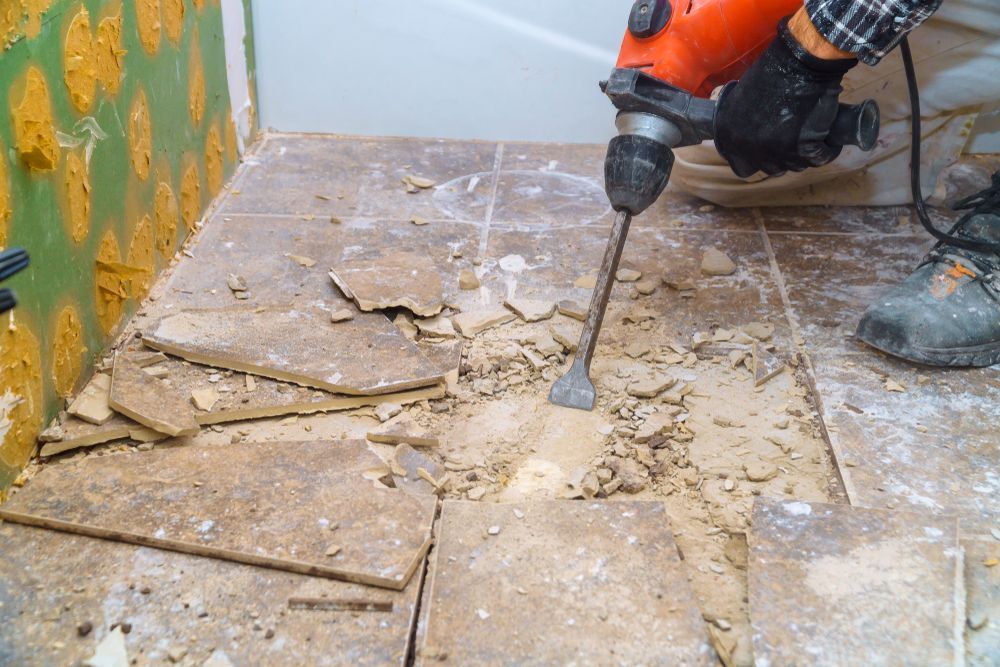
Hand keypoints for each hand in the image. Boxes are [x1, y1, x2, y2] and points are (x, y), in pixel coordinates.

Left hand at [714, 16, 856, 177]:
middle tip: (794, 138)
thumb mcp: (743, 100)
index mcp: (729, 138)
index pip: (742, 167)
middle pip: (770, 168)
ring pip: (796, 166)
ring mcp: (776, 154)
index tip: (768, 149)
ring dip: (805, 153)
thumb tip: (754, 134)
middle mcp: (749, 151)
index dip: (756, 158)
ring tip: (812, 132)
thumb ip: (745, 124)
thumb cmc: (772, 71)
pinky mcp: (803, 151)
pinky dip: (828, 148)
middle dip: (783, 156)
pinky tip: (828, 136)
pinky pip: (820, 158)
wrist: (800, 61)